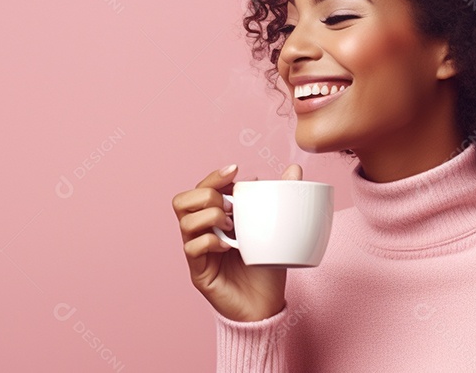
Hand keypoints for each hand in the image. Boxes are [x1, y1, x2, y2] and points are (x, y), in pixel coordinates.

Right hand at [172, 163, 302, 321]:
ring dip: (209, 217)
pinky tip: (227, 247)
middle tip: (231, 209)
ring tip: (231, 227)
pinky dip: (210, 241)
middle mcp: (201, 232)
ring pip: (184, 221)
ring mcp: (197, 251)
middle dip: (208, 196)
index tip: (235, 170)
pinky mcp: (198, 271)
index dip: (213, 176)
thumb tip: (293, 170)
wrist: (266, 306)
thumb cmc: (267, 267)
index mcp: (215, 218)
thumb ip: (281, 199)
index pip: (201, 189)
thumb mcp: (276, 229)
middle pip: (182, 201)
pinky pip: (191, 247)